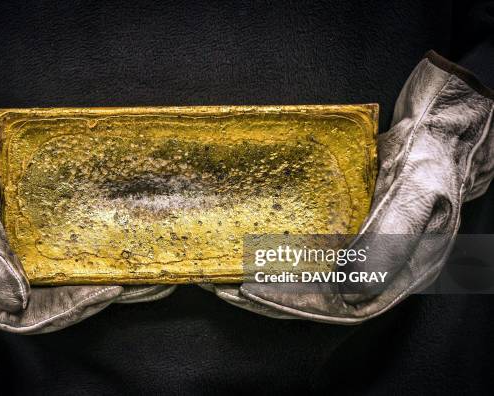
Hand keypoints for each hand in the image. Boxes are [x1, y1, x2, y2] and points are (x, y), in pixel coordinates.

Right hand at [0, 59, 173, 332]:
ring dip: (107, 283)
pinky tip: (128, 250)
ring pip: (66, 282)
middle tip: (139, 286)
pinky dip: (97, 257)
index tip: (104, 293)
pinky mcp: (34, 238)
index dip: (66, 309)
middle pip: (53, 304)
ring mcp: (19, 258)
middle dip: (97, 299)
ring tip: (149, 278)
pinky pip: (67, 255)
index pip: (23, 315)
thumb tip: (15, 301)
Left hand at [205, 51, 493, 322]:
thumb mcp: (418, 191)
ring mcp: (359, 257)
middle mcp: (376, 274)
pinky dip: (279, 260)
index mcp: (400, 273)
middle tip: (228, 290)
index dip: (297, 304)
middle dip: (271, 300)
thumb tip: (354, 282)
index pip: (342, 305)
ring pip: (309, 284)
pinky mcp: (345, 239)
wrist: (434, 137)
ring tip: (228, 279)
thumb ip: (392, 235)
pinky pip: (309, 259)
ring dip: (268, 285)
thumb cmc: (430, 160)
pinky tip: (251, 254)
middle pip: (318, 301)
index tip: (256, 293)